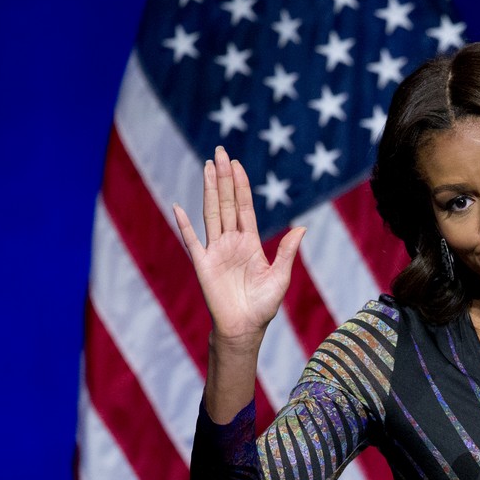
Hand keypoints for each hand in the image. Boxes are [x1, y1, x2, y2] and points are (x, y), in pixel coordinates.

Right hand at [173, 146, 304, 342]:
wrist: (244, 328)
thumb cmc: (263, 305)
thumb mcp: (280, 276)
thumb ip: (287, 251)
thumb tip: (302, 228)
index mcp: (250, 242)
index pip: (245, 207)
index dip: (241, 185)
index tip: (237, 164)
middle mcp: (231, 241)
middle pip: (227, 202)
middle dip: (224, 177)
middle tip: (220, 152)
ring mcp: (215, 250)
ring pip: (211, 213)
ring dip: (209, 190)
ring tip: (207, 166)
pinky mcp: (202, 264)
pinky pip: (191, 241)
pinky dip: (184, 225)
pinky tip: (178, 207)